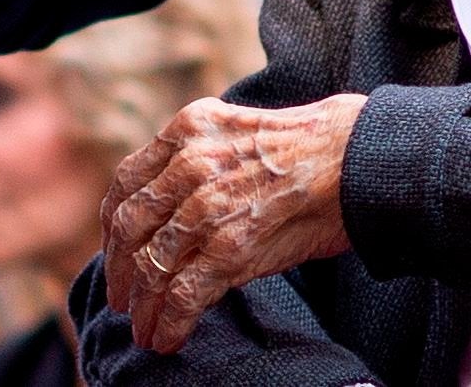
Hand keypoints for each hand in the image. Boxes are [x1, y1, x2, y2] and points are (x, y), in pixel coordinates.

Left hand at [100, 93, 366, 352]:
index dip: (112, 225)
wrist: (357, 157)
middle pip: (131, 226)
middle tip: (121, 298)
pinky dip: (168, 322)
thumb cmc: (309, 147)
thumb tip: (169, 206)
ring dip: (142, 306)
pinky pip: (182, 294)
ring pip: (152, 265)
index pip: (127, 182)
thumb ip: (198, 159)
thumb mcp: (237, 131)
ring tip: (144, 328)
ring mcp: (207, 207)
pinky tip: (167, 340)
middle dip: (119, 270)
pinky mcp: (230, 247)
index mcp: (187, 130)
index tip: (114, 249)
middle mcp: (189, 164)